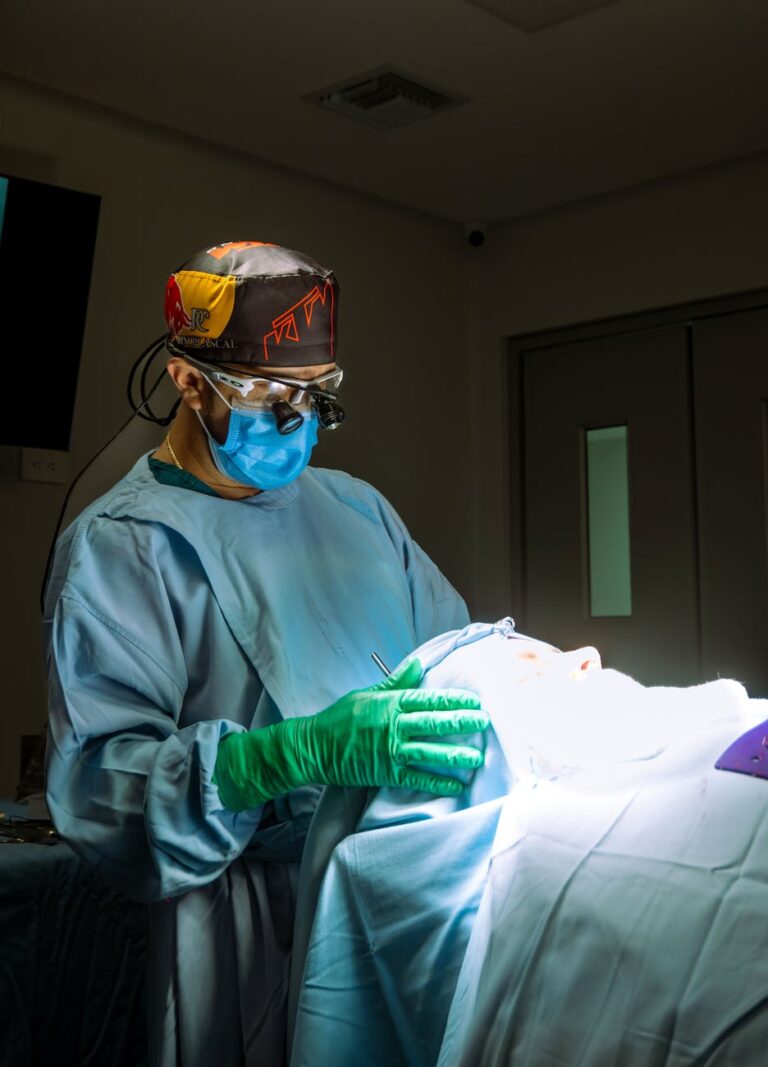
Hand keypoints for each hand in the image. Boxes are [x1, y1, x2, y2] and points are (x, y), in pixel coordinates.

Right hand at [293, 657, 489, 793]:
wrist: (315, 748)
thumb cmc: (341, 719)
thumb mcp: (367, 694)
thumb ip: (395, 682)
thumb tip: (417, 664)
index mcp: (390, 703)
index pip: (428, 699)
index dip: (453, 700)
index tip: (474, 700)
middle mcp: (393, 726)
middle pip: (433, 723)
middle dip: (461, 722)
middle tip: (484, 722)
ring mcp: (390, 750)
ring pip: (428, 751)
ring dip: (454, 755)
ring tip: (476, 758)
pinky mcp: (386, 772)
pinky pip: (416, 778)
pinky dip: (435, 782)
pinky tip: (455, 786)